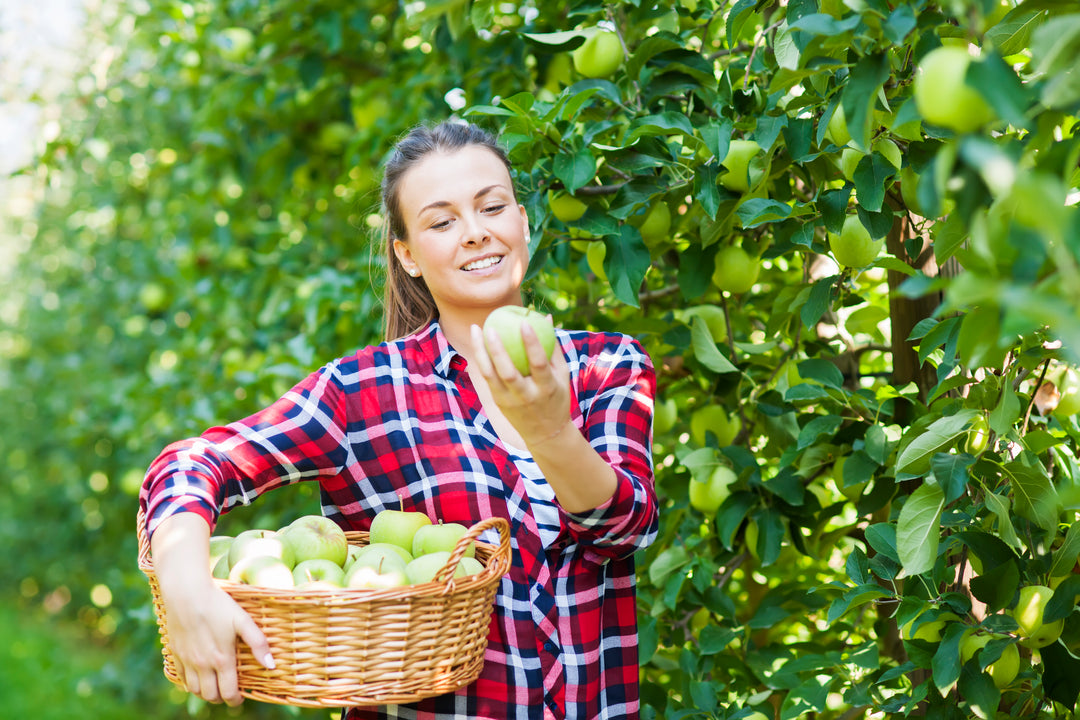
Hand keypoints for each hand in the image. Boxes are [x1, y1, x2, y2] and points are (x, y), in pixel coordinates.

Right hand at [160, 579, 272, 705]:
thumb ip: (258, 643)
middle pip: (210, 696)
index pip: (228, 693)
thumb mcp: (243, 620)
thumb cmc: (218, 605)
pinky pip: (181, 678)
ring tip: (215, 684)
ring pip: (194, 690)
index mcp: (221, 659)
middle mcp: (202, 664)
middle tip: (229, 691)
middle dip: (221, 698)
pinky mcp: (175, 653)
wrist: (187, 593)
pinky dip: (190, 683)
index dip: (236, 700)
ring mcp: (187, 660)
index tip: (240, 697)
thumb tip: (271, 665)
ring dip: (205, 692)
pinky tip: (198, 675)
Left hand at [470, 319, 571, 448]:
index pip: (539, 364)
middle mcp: (526, 396)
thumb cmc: (556, 397)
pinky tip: (477, 343)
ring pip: (490, 375)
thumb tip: (547, 318)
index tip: (524, 322)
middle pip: (508, 372)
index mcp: (547, 388)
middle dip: (497, 349)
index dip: (532, 343)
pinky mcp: (498, 402)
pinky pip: (486, 378)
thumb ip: (554, 348)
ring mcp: (509, 401)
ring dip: (480, 351)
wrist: (545, 434)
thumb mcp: (563, 376)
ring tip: (475, 329)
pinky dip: (481, 359)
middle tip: (490, 327)